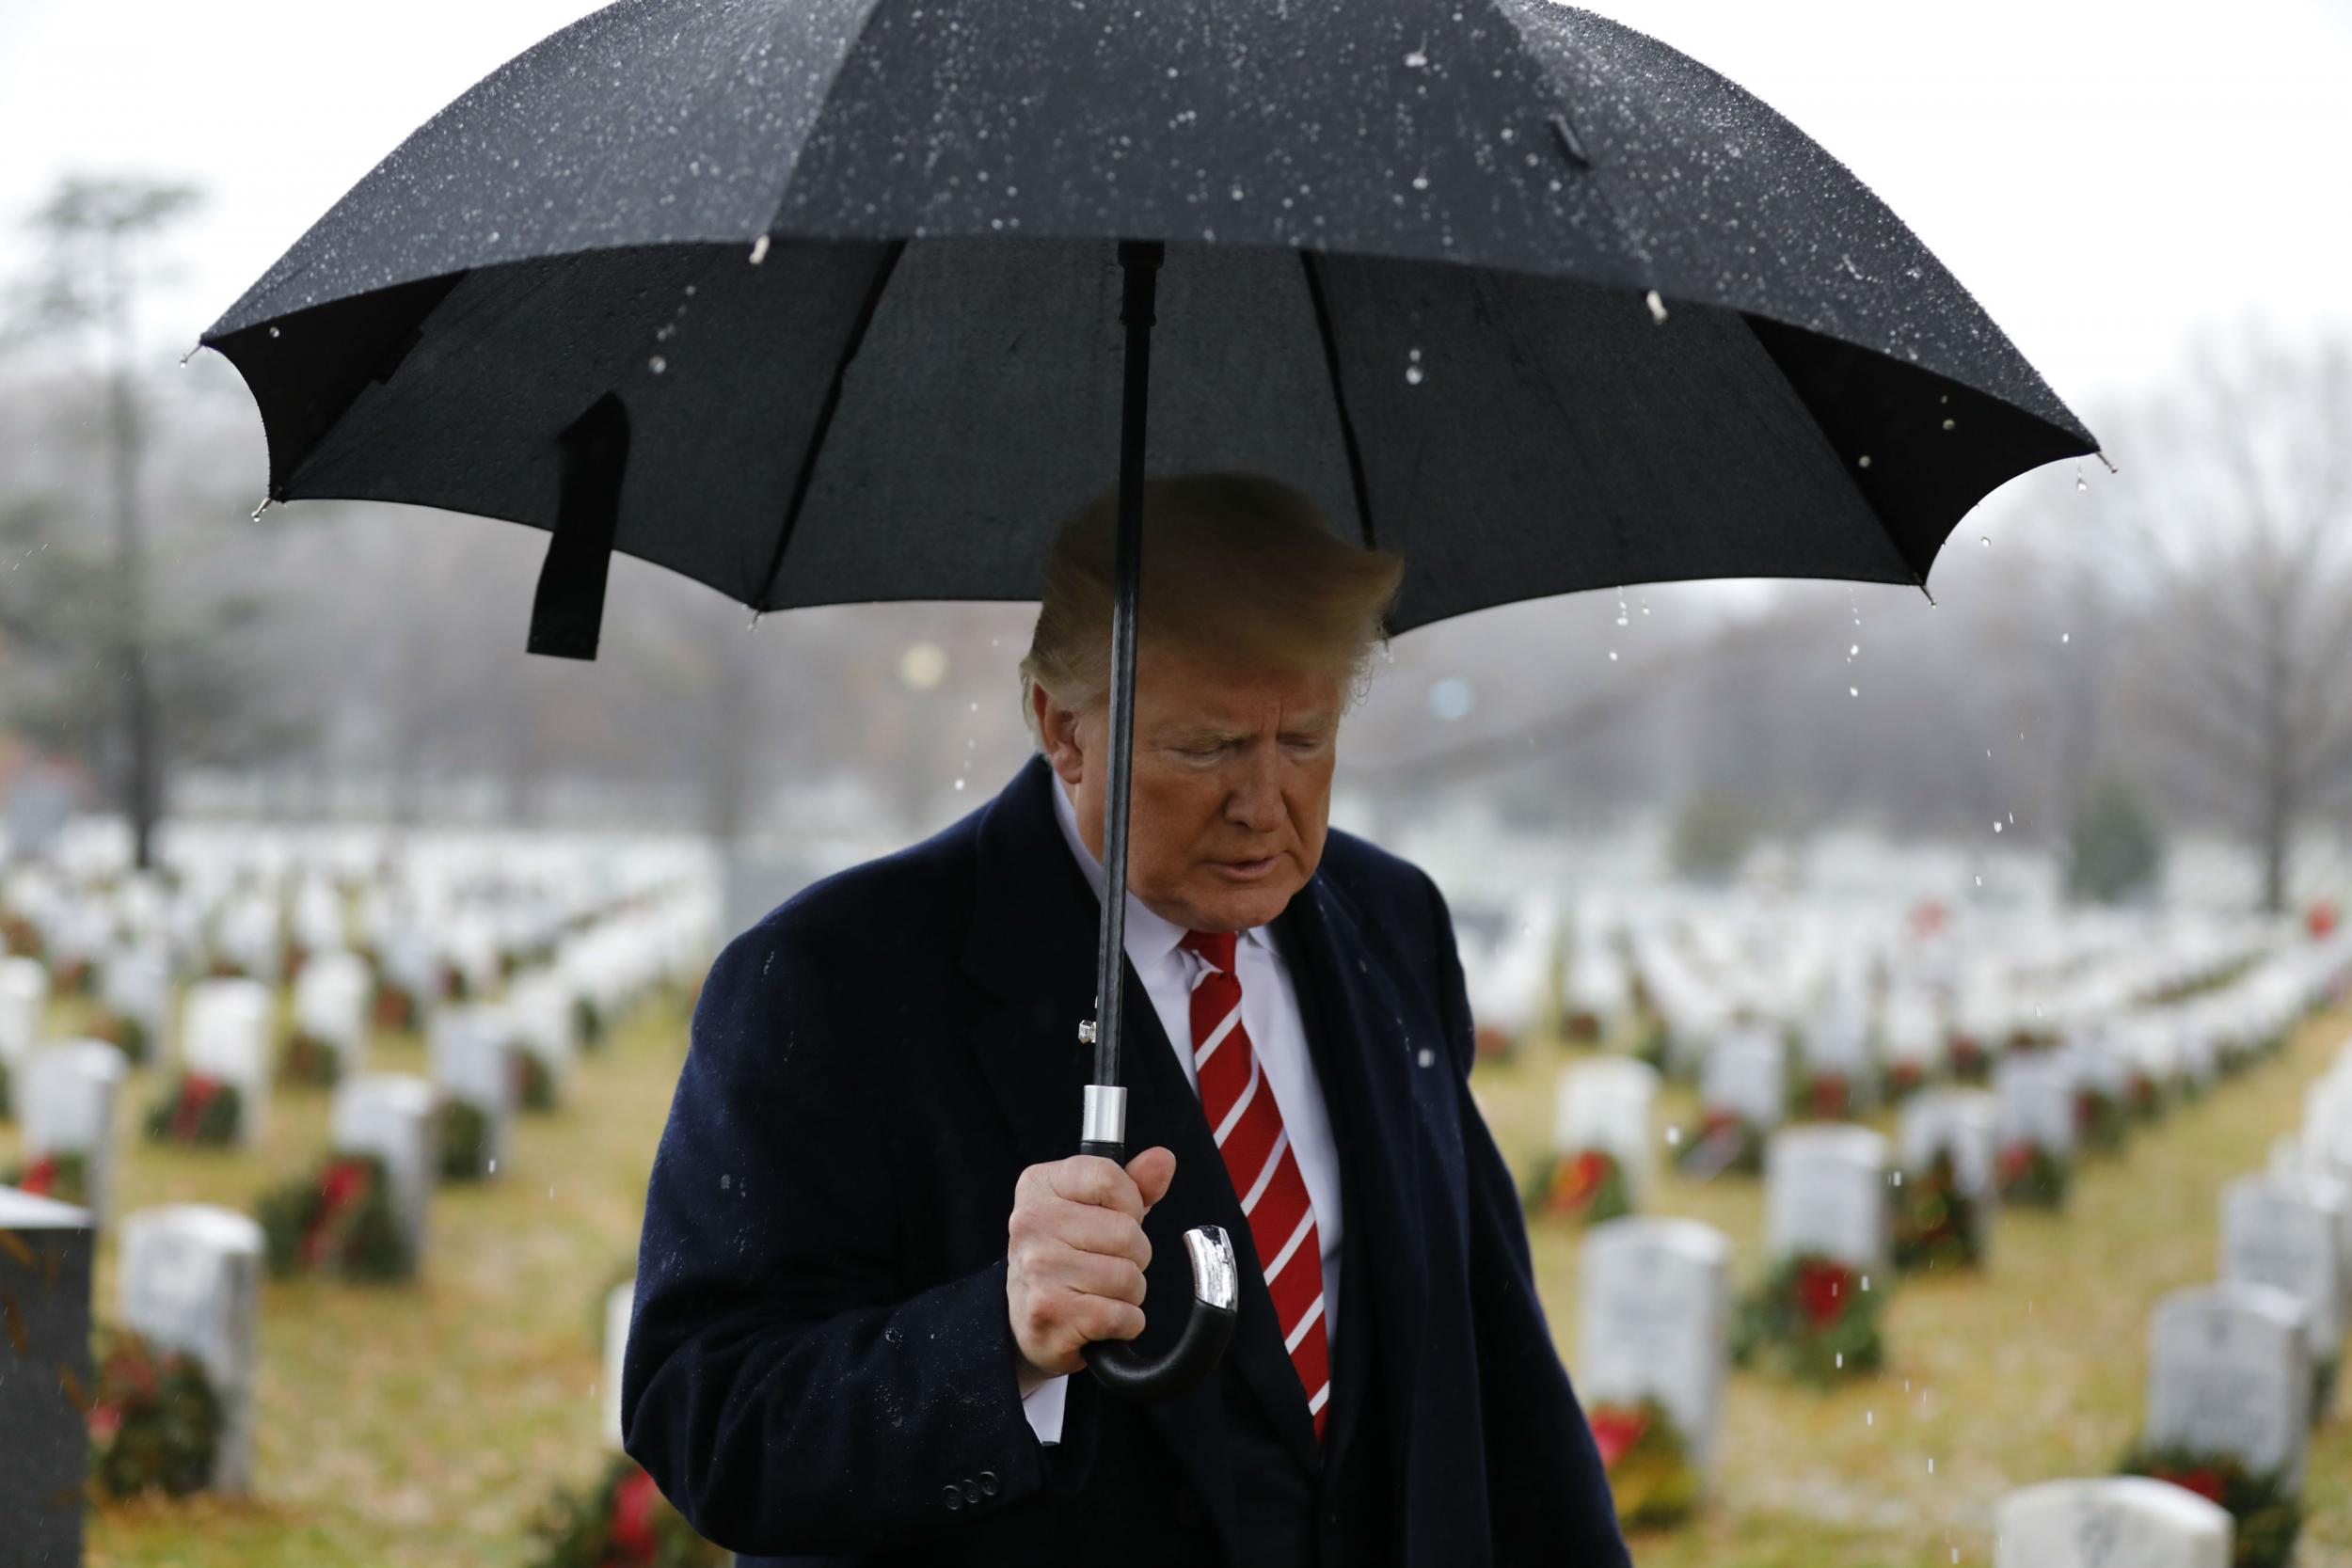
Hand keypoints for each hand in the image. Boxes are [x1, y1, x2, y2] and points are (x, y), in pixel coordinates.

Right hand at [1005, 1148, 1176, 1392]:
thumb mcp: (1094, 1208)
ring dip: (1129, 1292)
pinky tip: (1101, 1317)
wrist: (1026, 1319)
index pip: (1110, 1178)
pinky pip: (1122, 1314)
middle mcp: (1031, 1222)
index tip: (1120, 1218)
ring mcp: (1038, 1268)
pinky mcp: (1050, 1312)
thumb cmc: (1066, 1255)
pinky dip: (1126, 1321)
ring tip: (1101, 1291)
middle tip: (1107, 1263)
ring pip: (1129, 1276)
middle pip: (1127, 1232)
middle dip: (1135, 1255)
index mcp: (1039, 1185)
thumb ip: (1133, 1182)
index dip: (1131, 1203)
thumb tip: (1163, 1159)